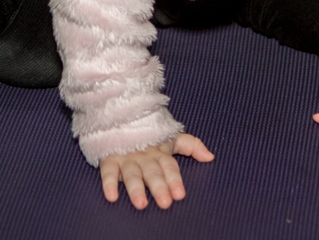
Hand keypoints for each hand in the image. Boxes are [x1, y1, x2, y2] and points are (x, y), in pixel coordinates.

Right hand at [99, 133, 213, 209]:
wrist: (123, 114)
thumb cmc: (150, 132)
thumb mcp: (172, 136)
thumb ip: (192, 145)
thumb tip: (210, 157)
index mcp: (160, 152)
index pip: (169, 167)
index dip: (174, 180)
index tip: (179, 194)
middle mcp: (144, 156)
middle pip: (152, 172)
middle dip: (158, 186)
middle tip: (165, 202)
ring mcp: (126, 157)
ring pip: (132, 174)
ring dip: (136, 188)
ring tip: (141, 203)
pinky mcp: (110, 158)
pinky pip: (108, 170)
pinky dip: (109, 183)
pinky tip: (112, 197)